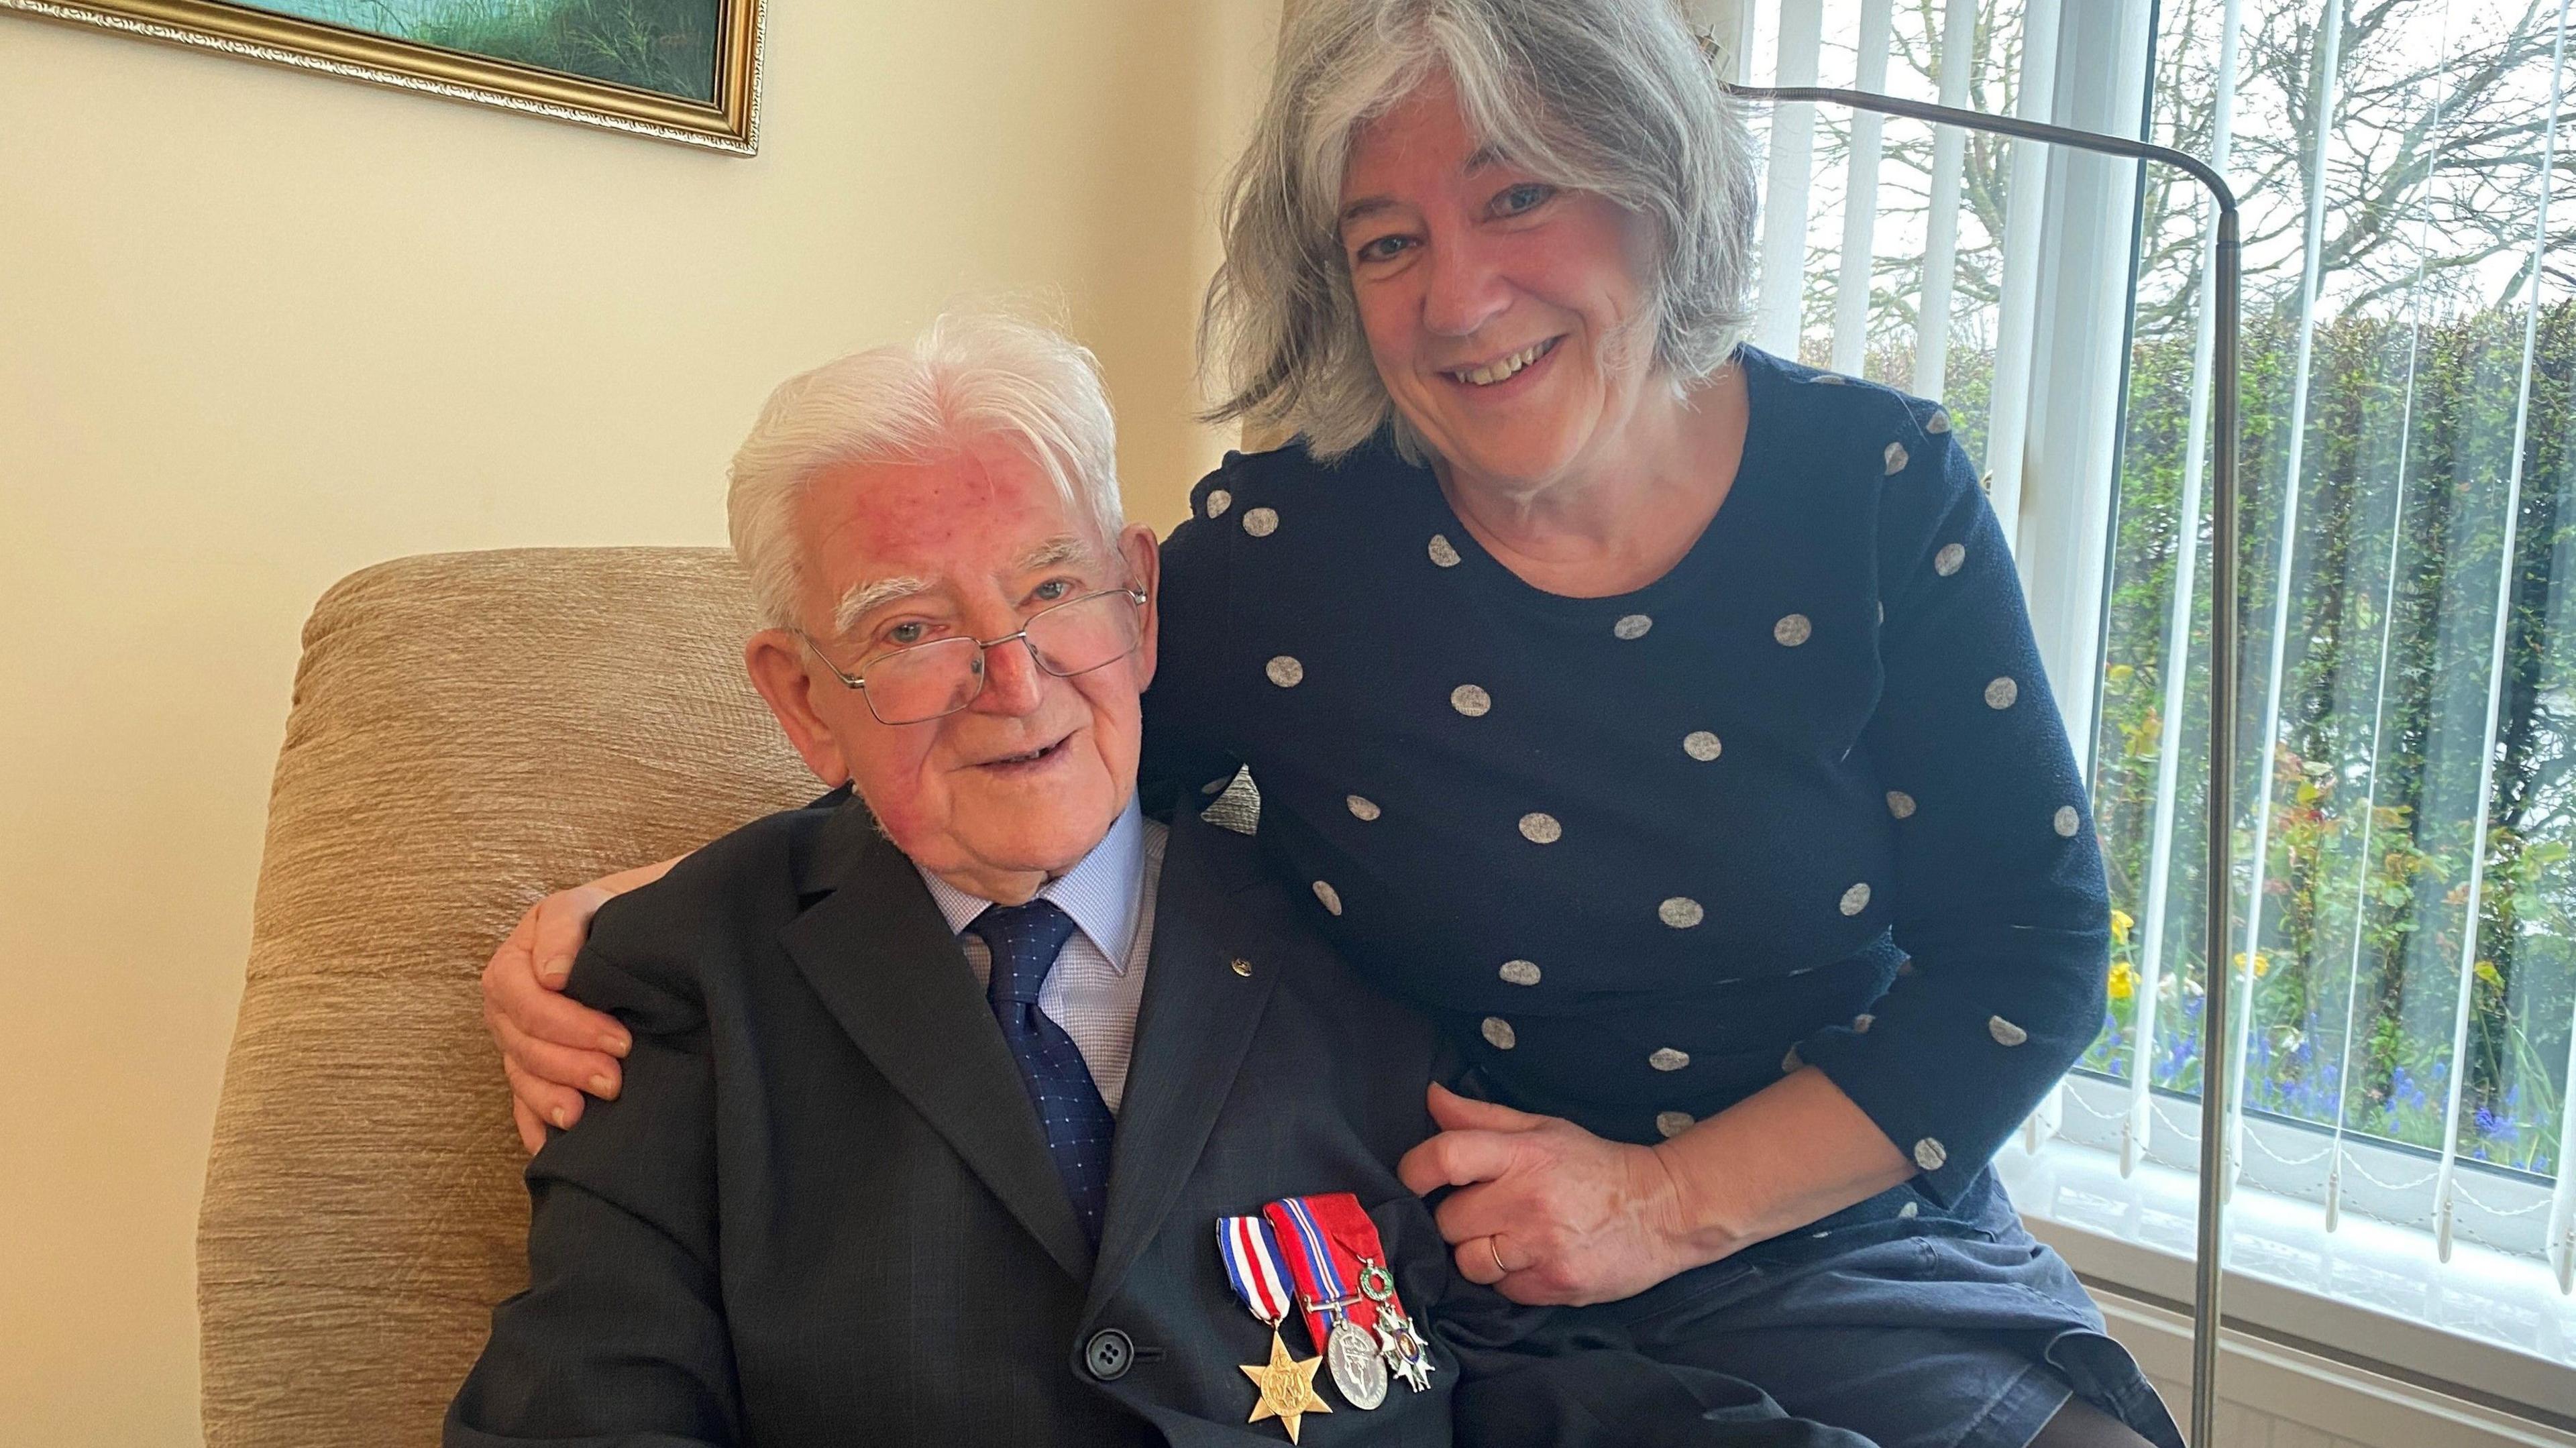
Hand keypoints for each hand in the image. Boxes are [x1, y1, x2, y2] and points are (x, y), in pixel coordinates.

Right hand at [481, 857, 680, 1151]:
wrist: (656, 930)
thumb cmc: (636, 912)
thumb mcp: (608, 900)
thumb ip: (571, 922)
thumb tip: (552, 975)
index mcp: (526, 947)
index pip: (521, 991)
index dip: (562, 1020)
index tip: (616, 1038)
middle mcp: (517, 989)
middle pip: (519, 1035)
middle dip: (564, 1061)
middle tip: (614, 1079)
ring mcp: (522, 1027)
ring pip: (518, 1068)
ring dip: (547, 1094)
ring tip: (582, 1114)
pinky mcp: (537, 1060)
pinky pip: (522, 1097)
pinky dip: (534, 1123)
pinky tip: (551, 1148)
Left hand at [1396, 1083, 1706, 1306]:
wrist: (1664, 1211)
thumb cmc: (1595, 1167)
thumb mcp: (1543, 1129)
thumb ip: (1482, 1118)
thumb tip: (1432, 1098)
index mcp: (1524, 1154)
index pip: (1445, 1156)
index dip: (1414, 1171)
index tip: (1415, 1180)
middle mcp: (1529, 1201)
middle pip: (1448, 1220)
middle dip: (1456, 1218)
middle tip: (1485, 1211)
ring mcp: (1541, 1248)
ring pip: (1467, 1262)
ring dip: (1477, 1254)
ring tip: (1507, 1239)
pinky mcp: (1554, 1287)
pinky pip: (1499, 1290)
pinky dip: (1506, 1279)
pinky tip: (1531, 1260)